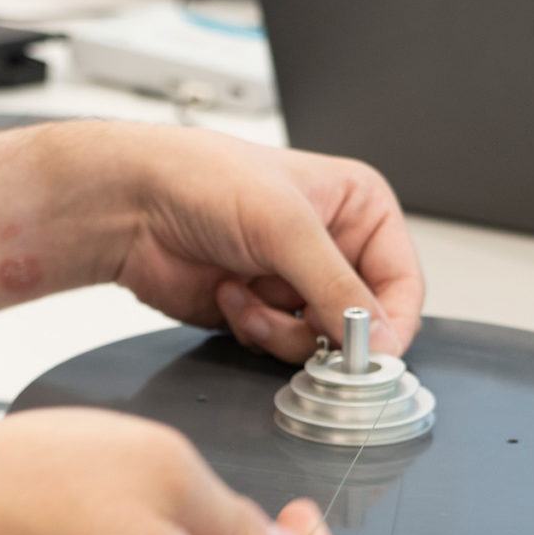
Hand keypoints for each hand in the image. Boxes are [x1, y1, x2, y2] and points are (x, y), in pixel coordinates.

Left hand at [84, 125, 423, 360]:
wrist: (131, 205)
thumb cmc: (202, 180)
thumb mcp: (286, 228)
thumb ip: (339, 287)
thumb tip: (378, 336)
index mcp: (359, 209)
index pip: (403, 283)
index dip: (389, 324)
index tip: (370, 354)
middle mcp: (333, 247)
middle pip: (362, 323)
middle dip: (325, 331)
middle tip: (303, 331)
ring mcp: (295, 282)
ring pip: (321, 343)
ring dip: (280, 331)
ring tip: (247, 295)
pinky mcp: (262, 311)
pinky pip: (279, 348)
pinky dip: (254, 331)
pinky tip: (229, 295)